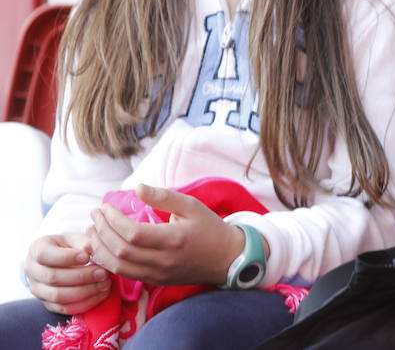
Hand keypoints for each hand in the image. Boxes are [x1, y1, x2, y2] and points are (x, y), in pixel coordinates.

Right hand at [25, 233, 110, 315]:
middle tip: (103, 273)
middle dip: (81, 276)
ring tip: (105, 283)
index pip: (45, 255)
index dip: (66, 257)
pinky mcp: (48, 305)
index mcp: (37, 250)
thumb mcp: (75, 238)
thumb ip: (83, 242)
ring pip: (58, 296)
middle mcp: (32, 271)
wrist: (61, 261)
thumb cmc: (70, 246)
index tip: (87, 257)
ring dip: (85, 291)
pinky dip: (85, 303)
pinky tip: (101, 294)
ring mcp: (38, 290)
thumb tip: (91, 250)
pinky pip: (65, 309)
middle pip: (53, 278)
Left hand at [86, 184, 246, 285]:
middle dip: (102, 231)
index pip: (133, 234)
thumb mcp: (192, 206)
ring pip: (118, 266)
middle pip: (121, 250)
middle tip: (94, 214)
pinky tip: (102, 248)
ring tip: (92, 231)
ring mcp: (158, 274)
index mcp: (174, 239)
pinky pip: (124, 274)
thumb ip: (164, 197)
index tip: (105, 207)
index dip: (113, 220)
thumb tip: (137, 188)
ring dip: (100, 249)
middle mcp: (163, 260)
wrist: (227, 258)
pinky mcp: (155, 281)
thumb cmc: (210, 228)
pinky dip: (108, 262)